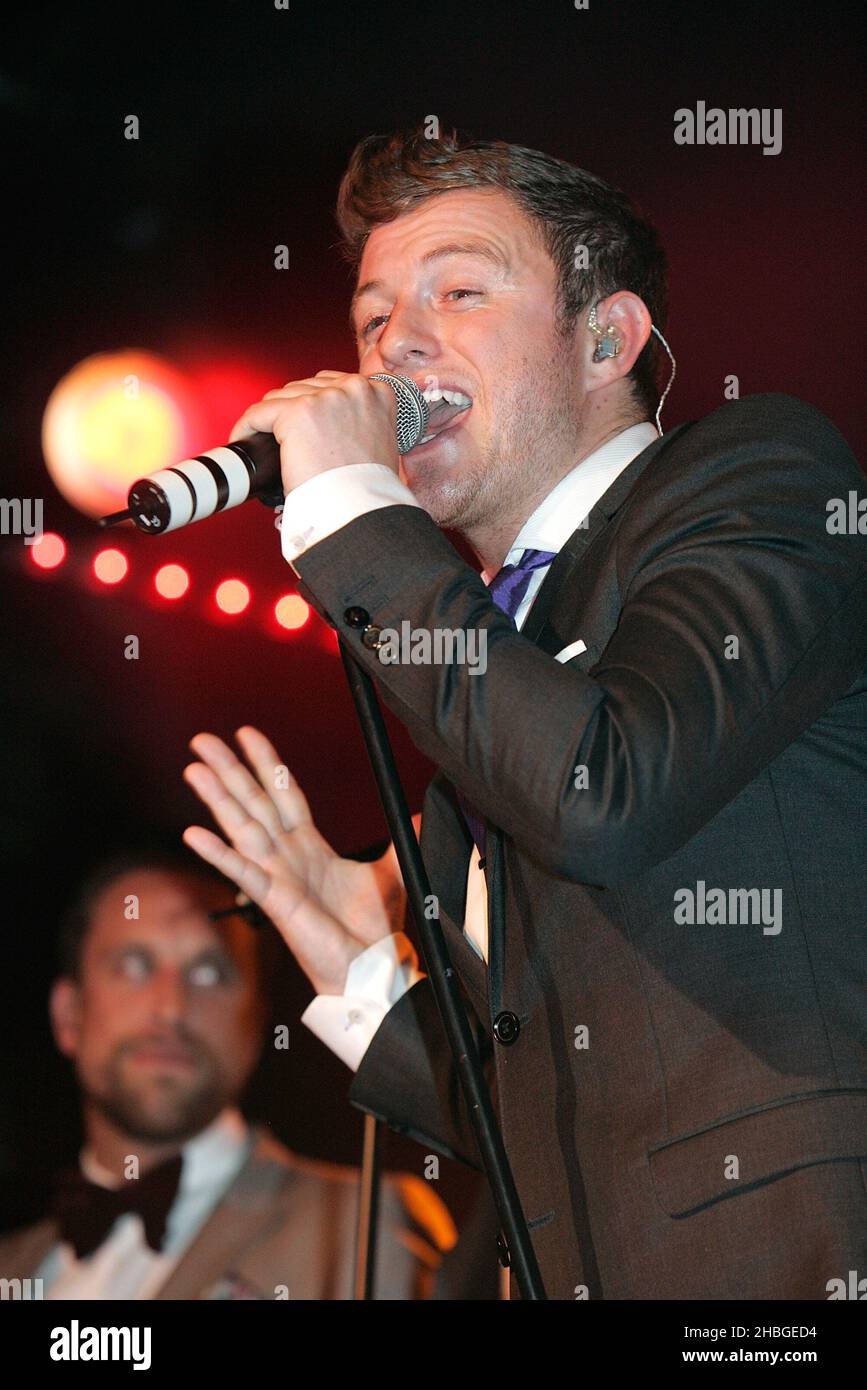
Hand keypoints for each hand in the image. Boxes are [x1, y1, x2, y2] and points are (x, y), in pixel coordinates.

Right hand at [182, 726, 413, 994]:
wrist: (372, 969)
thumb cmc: (371, 929)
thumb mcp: (390, 873)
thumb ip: (397, 840)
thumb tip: (416, 815)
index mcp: (308, 846)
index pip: (282, 794)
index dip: (265, 763)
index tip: (246, 734)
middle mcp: (287, 857)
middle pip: (254, 802)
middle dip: (229, 770)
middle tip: (202, 740)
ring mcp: (278, 877)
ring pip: (242, 828)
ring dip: (217, 799)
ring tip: (193, 769)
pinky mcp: (276, 901)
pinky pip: (244, 872)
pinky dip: (219, 854)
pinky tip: (194, 834)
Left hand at [229, 370, 399, 493]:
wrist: (359, 511)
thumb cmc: (366, 490)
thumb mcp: (376, 442)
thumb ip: (358, 422)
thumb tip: (330, 424)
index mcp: (378, 393)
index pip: (332, 386)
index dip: (313, 405)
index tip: (300, 424)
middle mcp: (354, 388)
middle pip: (305, 387)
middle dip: (290, 412)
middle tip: (281, 439)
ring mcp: (326, 398)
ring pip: (281, 399)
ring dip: (271, 421)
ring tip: (264, 443)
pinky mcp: (297, 413)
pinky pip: (259, 413)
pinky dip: (248, 427)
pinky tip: (245, 441)